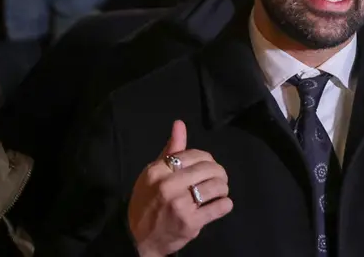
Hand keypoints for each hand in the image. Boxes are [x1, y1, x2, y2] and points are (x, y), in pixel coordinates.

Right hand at [128, 120, 232, 255]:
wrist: (139, 239)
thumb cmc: (147, 203)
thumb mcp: (152, 174)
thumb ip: (170, 150)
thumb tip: (180, 124)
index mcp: (157, 171)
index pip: (195, 155)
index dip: (207, 160)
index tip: (206, 168)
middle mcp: (167, 185)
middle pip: (210, 169)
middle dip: (219, 174)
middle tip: (217, 180)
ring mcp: (179, 205)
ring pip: (217, 186)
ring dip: (223, 189)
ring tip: (218, 193)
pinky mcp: (191, 223)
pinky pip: (220, 206)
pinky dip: (225, 205)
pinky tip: (219, 205)